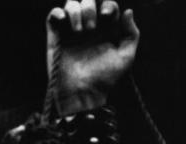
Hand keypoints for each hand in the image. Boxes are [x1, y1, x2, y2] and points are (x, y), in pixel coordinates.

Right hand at [46, 0, 139, 114]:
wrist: (83, 93)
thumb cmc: (105, 79)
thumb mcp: (125, 57)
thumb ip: (131, 34)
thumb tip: (128, 11)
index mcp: (105, 29)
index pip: (106, 4)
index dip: (107, 4)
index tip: (106, 16)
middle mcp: (88, 27)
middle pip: (88, 1)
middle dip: (90, 7)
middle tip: (91, 28)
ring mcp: (71, 31)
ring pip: (71, 4)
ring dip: (76, 11)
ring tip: (80, 31)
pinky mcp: (56, 37)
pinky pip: (53, 15)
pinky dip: (58, 13)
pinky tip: (64, 22)